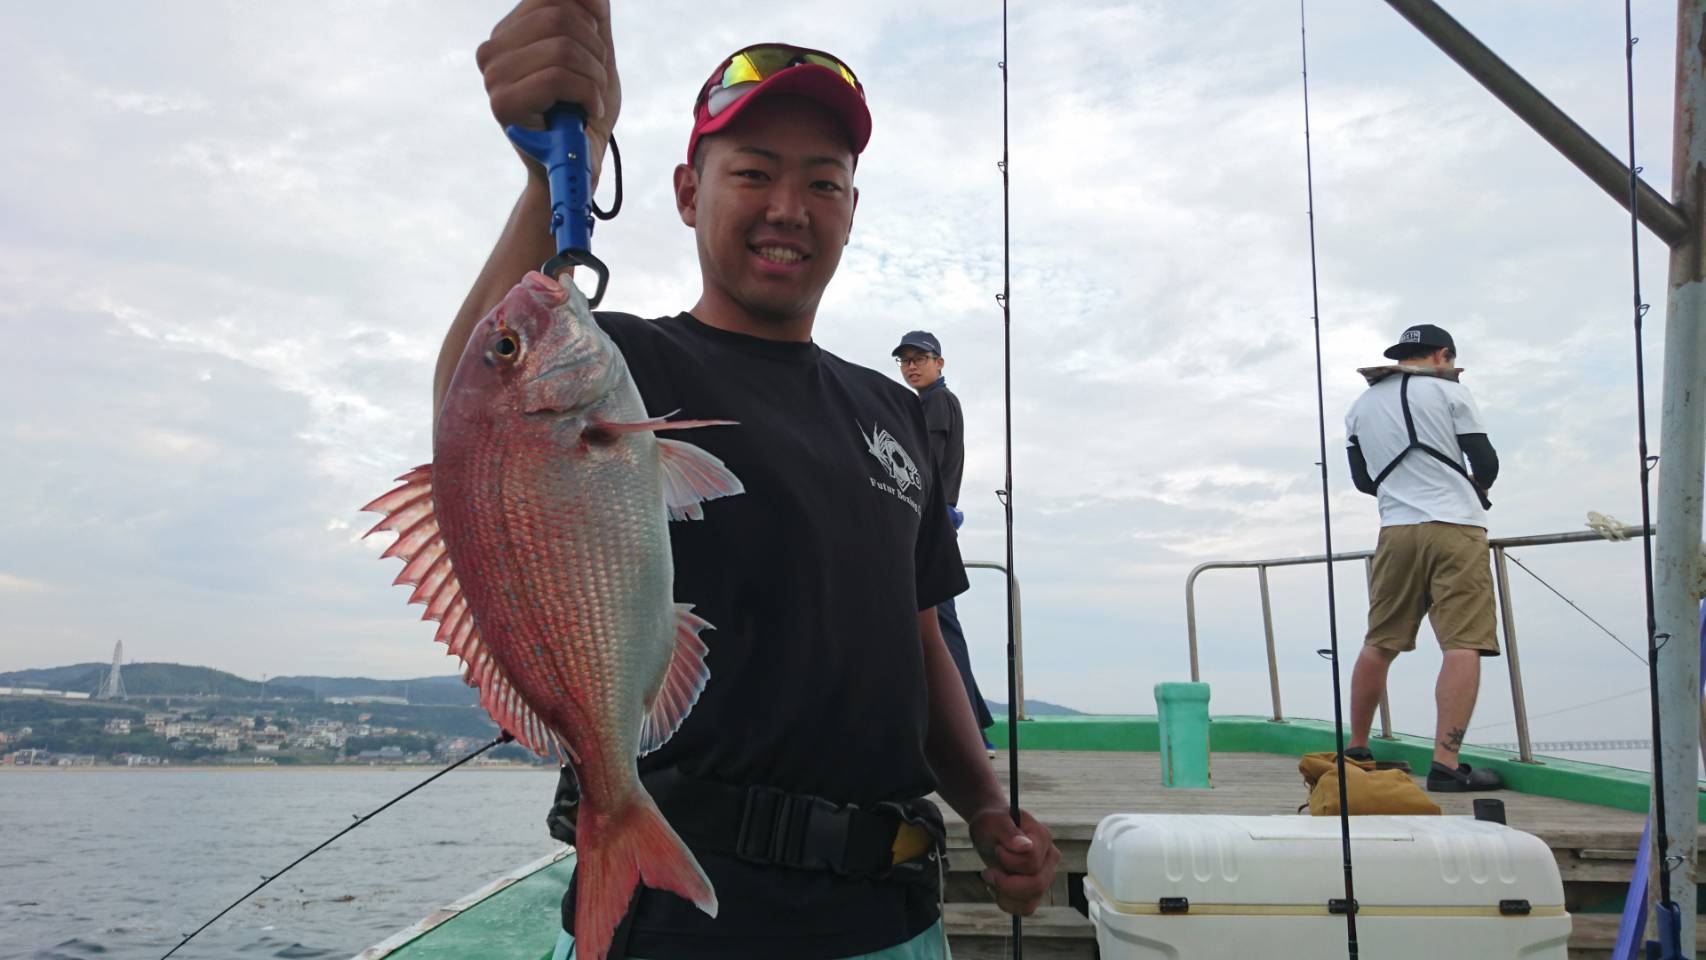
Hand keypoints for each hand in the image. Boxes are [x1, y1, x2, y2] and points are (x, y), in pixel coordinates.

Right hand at [476, 0, 621, 183]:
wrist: (577, 165)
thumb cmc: (583, 111)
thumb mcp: (595, 55)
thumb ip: (593, 17)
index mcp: (510, 32)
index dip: (586, 9)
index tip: (599, 35)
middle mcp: (493, 50)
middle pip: (558, 17)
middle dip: (594, 49)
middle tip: (597, 79)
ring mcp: (493, 77)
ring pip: (561, 48)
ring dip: (594, 76)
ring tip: (594, 99)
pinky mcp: (502, 104)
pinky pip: (557, 78)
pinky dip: (588, 95)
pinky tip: (589, 111)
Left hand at [966, 807, 1059, 916]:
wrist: (991, 831)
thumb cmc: (993, 823)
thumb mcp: (993, 822)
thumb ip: (1009, 832)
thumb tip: (1025, 846)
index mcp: (1043, 838)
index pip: (1032, 861)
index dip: (1008, 860)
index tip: (996, 850)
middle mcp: (1050, 859)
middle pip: (1036, 884)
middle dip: (1006, 883)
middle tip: (986, 872)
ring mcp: (1046, 877)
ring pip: (1031, 900)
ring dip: (1004, 894)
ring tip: (991, 878)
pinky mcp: (1036, 891)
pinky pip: (1026, 909)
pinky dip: (1007, 903)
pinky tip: (997, 888)